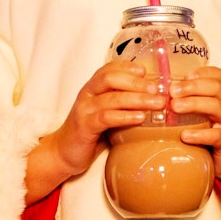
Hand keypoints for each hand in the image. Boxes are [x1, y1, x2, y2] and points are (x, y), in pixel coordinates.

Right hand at [33, 62, 161, 182]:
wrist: (64, 152)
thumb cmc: (89, 131)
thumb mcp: (105, 112)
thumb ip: (120, 102)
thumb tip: (151, 97)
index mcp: (92, 87)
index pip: (109, 68)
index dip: (128, 67)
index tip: (146, 71)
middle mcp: (87, 94)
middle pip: (111, 78)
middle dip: (136, 82)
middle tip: (156, 89)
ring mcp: (84, 109)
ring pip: (112, 98)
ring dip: (137, 99)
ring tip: (156, 103)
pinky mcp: (85, 126)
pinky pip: (106, 117)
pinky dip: (125, 116)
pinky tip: (140, 118)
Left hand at [169, 66, 220, 192]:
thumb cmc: (211, 132)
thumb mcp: (202, 114)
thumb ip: (187, 103)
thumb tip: (156, 95)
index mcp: (220, 95)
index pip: (216, 75)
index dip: (200, 73)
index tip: (183, 76)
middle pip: (215, 87)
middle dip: (192, 86)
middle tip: (172, 92)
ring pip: (216, 107)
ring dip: (194, 104)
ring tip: (175, 107)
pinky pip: (216, 135)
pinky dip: (200, 134)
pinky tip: (184, 135)